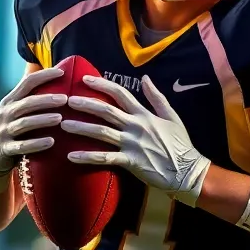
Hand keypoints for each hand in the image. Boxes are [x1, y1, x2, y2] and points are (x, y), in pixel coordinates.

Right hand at [0, 67, 66, 193]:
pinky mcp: (5, 149)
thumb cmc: (12, 129)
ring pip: (24, 123)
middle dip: (45, 100)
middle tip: (65, 98)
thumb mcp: (17, 111)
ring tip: (60, 118)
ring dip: (42, 120)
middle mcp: (6, 113)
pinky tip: (51, 142)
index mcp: (11, 101)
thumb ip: (32, 96)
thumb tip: (55, 75)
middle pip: (26, 103)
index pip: (27, 83)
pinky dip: (36, 144)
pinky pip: (22, 146)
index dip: (44, 76)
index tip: (62, 72)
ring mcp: (4, 131)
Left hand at [63, 75, 210, 205]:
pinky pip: (105, 158)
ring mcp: (132, 144)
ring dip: (81, 128)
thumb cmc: (180, 144)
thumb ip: (157, 97)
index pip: (121, 94)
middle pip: (106, 111)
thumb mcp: (172, 116)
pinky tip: (71, 156)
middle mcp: (136, 126)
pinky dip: (88, 157)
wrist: (187, 171)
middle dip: (85, 104)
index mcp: (145, 114)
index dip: (102, 84)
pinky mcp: (130, 162)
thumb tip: (145, 78)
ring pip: (102, 133)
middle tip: (66, 101)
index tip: (84, 79)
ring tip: (63, 125)